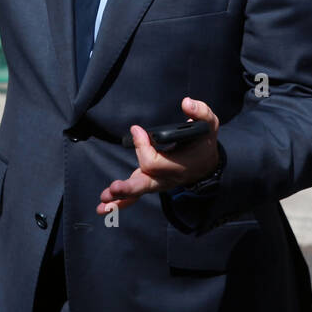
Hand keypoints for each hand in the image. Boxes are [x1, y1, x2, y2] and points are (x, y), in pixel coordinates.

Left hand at [96, 97, 219, 214]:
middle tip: (114, 187)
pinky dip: (119, 203)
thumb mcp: (209, 125)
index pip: (154, 161)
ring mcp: (156, 183)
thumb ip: (201, 112)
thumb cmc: (204, 142)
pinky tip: (103, 208)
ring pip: (137, 192)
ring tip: (103, 201)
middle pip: (145, 185)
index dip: (142, 146)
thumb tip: (186, 103)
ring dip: (119, 197)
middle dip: (128, 187)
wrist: (206, 162)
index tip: (136, 130)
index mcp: (178, 166)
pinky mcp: (148, 183)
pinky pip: (134, 196)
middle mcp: (166, 178)